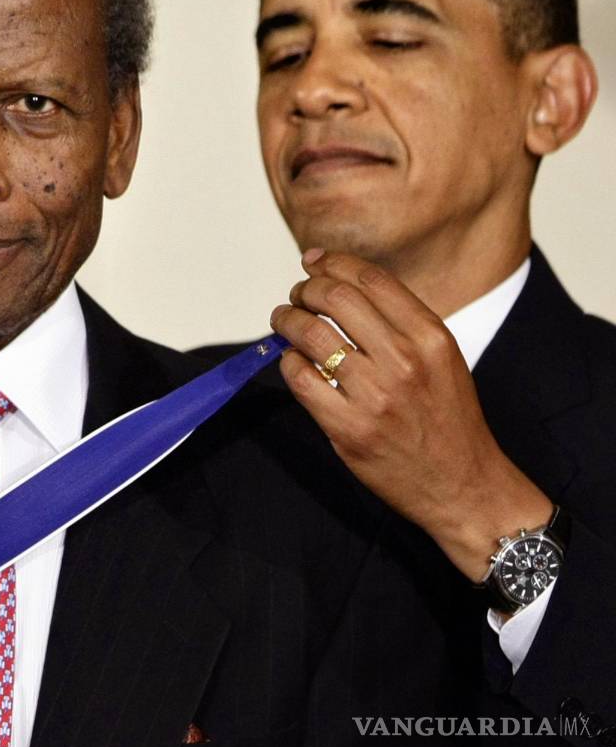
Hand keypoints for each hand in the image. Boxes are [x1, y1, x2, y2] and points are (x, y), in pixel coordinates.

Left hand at [268, 249, 550, 580]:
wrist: (463, 485)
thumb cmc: (448, 418)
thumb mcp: (442, 358)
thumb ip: (400, 322)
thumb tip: (343, 284)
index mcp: (430, 337)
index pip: (371, 279)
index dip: (333, 262)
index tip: (313, 261)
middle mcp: (404, 360)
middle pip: (335, 298)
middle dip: (306, 288)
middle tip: (297, 295)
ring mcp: (375, 395)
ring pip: (310, 334)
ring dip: (287, 320)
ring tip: (283, 320)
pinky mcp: (349, 428)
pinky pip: (300, 379)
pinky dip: (288, 362)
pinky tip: (292, 361)